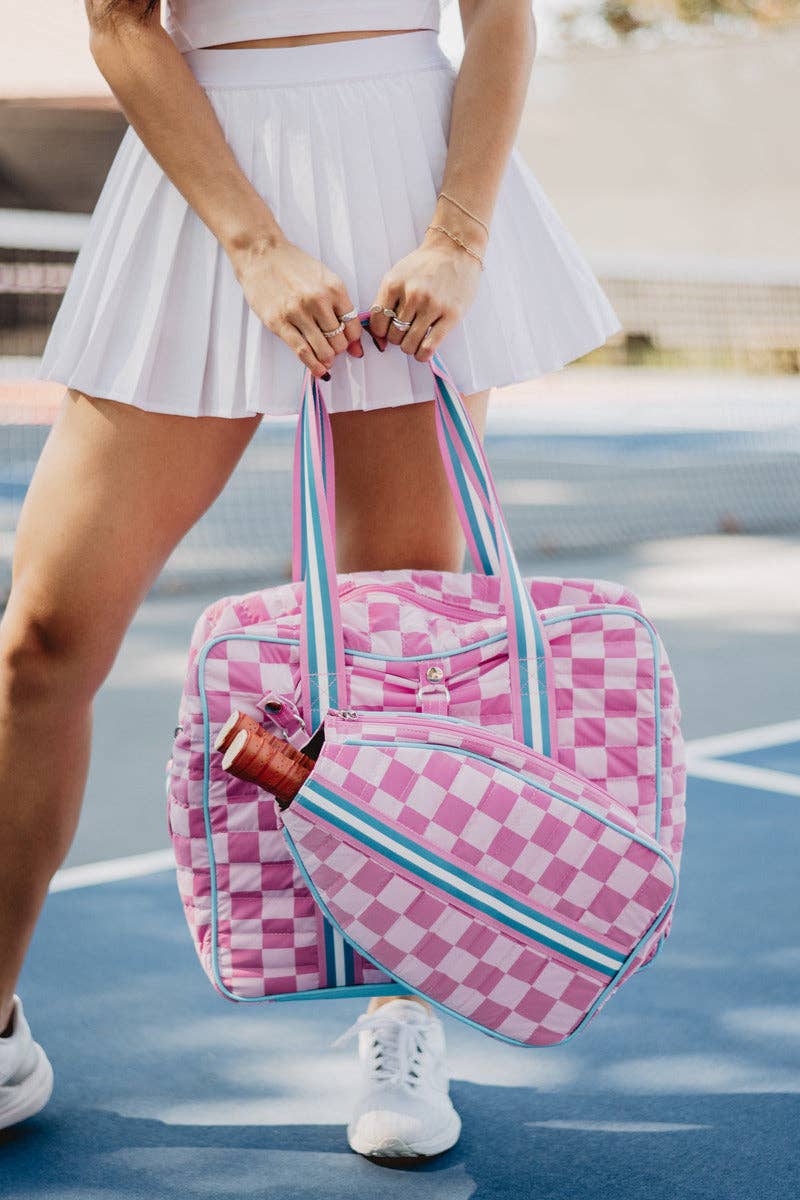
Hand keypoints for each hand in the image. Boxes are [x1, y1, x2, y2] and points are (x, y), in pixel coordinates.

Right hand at [229, 235, 363, 378]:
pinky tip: (319, 371)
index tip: (350, 344)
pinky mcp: (279, 322)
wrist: (261, 254)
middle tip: (333, 350)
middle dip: (338, 350)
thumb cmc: (293, 266)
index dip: (353, 340)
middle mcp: (318, 300)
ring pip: (323, 349)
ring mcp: (298, 312)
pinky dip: (313, 365)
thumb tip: (355, 343)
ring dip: (327, 359)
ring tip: (325, 360)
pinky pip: (302, 351)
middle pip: (339, 340)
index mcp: (334, 288)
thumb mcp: (323, 278)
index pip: (353, 325)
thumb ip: (340, 307)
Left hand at [367, 226, 483, 361]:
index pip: (377, 322)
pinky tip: (422, 352)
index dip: (381, 331)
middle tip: (405, 333)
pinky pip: (429, 346)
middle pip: (393, 335)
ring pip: (409, 343)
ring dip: (409, 347)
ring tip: (415, 340)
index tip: (387, 331)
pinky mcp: (451, 315)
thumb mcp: (398, 274)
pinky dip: (422, 354)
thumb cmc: (425, 264)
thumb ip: (386, 299)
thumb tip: (379, 333)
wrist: (455, 249)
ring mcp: (432, 305)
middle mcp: (412, 295)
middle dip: (396, 338)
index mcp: (394, 284)